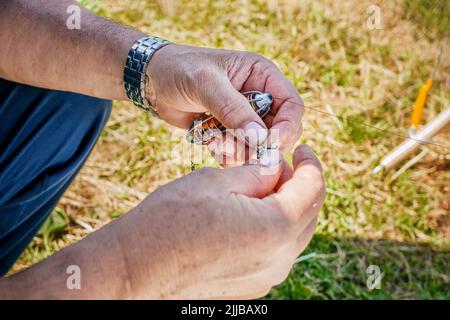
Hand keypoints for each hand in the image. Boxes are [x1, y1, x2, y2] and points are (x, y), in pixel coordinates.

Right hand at [120, 145, 324, 298]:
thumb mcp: (216, 181)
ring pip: (293, 234)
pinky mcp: (250, 286)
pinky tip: (248, 213)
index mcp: (276, 228)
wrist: (137, 268)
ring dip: (285, 206)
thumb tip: (275, 166)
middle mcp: (279, 259)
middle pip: (307, 213)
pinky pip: (275, 252)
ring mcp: (265, 277)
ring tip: (259, 186)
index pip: (313, 188)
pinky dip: (272, 228)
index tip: (302, 150)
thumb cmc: (171, 220)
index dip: (311, 164)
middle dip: (298, 184)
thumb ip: (256, 173)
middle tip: (276, 165)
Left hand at [146, 44, 303, 151]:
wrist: (152, 81)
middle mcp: (258, 97)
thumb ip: (233, 109)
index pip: (292, 105)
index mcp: (262, 75)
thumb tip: (260, 139)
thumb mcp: (206, 83)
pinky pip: (240, 152)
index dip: (287, 127)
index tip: (271, 144)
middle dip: (262, 145)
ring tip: (217, 143)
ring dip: (242, 152)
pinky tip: (211, 145)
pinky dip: (229, 156)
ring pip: (259, 146)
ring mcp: (244, 117)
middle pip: (280, 130)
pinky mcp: (230, 132)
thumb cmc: (179, 69)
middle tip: (239, 150)